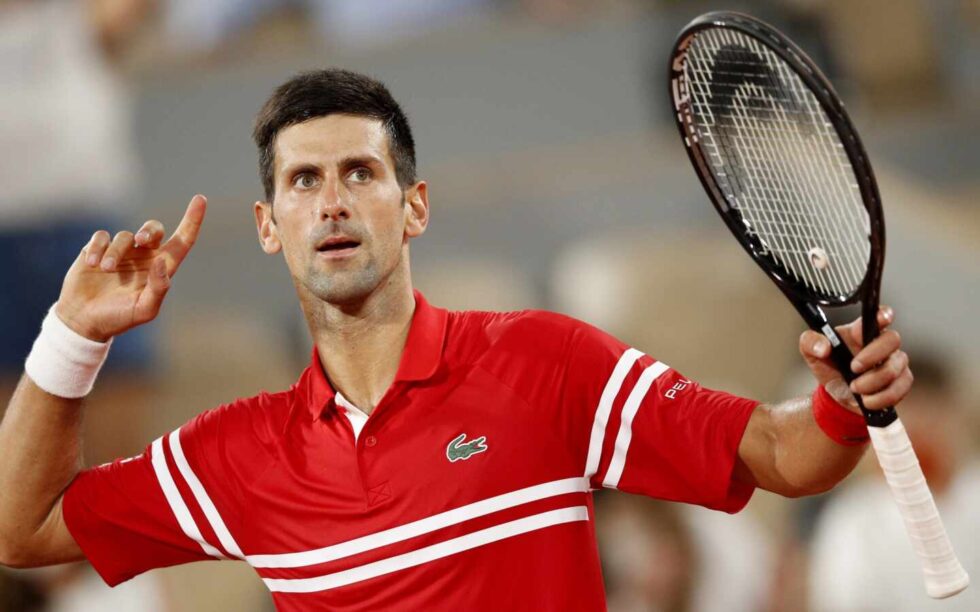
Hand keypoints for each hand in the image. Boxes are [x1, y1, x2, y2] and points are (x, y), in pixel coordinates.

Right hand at [55, 195, 206, 341]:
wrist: (84, 320)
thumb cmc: (119, 317)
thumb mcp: (144, 309)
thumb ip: (159, 288)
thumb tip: (162, 262)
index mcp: (161, 269)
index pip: (183, 241)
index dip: (193, 220)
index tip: (201, 199)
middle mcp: (144, 257)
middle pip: (154, 229)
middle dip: (149, 230)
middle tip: (140, 240)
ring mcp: (121, 252)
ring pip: (125, 236)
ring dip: (115, 252)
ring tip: (104, 269)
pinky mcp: (98, 249)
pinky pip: (102, 237)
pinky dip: (98, 248)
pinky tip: (91, 264)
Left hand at [798, 306, 912, 411]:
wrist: (835, 394)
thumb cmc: (829, 366)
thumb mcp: (811, 352)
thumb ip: (811, 342)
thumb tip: (823, 347)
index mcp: (861, 331)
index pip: (879, 315)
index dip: (884, 315)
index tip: (882, 318)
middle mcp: (882, 343)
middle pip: (892, 340)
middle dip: (871, 356)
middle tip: (853, 368)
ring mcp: (895, 361)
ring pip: (894, 368)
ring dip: (872, 383)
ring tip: (855, 388)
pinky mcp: (901, 381)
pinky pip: (899, 389)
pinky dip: (880, 398)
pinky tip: (867, 400)